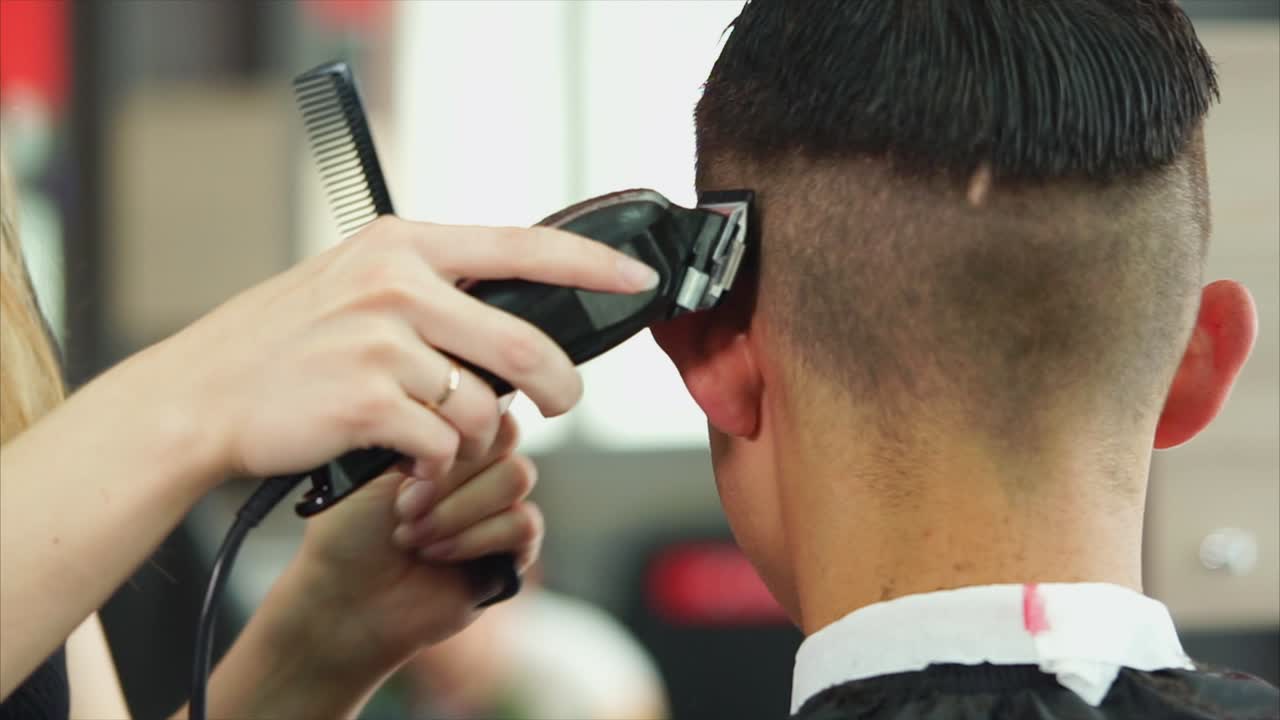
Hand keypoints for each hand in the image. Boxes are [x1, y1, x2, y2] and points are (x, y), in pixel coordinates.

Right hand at [142, 216, 656, 483]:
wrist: (203, 397)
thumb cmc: (285, 345)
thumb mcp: (357, 286)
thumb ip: (434, 290)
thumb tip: (517, 319)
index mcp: (403, 244)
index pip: (523, 245)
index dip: (592, 263)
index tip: (637, 277)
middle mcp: (397, 283)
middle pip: (524, 343)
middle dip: (558, 387)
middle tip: (562, 404)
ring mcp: (382, 341)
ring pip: (484, 406)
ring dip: (471, 435)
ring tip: (430, 434)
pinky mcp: (369, 400)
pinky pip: (443, 444)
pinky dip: (433, 462)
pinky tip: (400, 455)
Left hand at [282, 413, 540, 675]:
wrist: (346, 598)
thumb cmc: (350, 532)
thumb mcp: (375, 466)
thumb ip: (425, 430)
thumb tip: (466, 408)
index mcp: (448, 436)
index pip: (482, 400)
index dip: (451, 429)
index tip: (408, 461)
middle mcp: (479, 465)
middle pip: (506, 435)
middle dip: (450, 474)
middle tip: (403, 507)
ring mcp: (499, 505)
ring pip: (517, 476)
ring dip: (459, 508)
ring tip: (414, 534)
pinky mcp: (514, 549)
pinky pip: (524, 523)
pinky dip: (477, 537)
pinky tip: (438, 553)